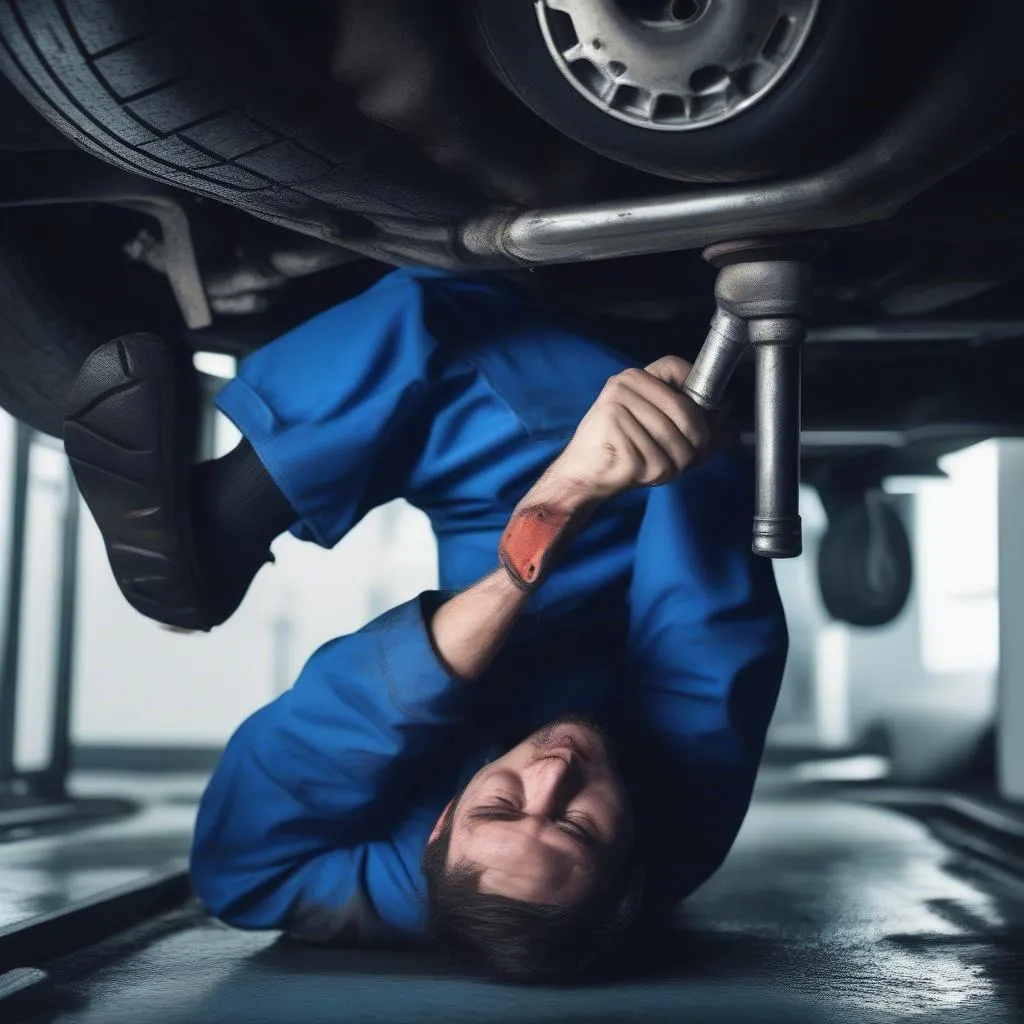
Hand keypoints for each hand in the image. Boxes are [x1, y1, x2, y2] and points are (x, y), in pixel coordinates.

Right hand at [550, 356, 712, 502]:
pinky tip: (638, 472)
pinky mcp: (617, 437)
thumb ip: (693, 424)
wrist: (582, 474)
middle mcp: (624, 388)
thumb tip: (730, 428)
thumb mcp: (658, 428)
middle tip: (683, 457)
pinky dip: (655, 476)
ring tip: (654, 464)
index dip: (702, 396)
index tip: (709, 417)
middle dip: (695, 444)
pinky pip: (660, 463)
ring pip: (677, 444)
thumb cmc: (622, 450)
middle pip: (687, 414)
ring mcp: (619, 410)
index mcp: (634, 377)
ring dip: (674, 465)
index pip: (681, 370)